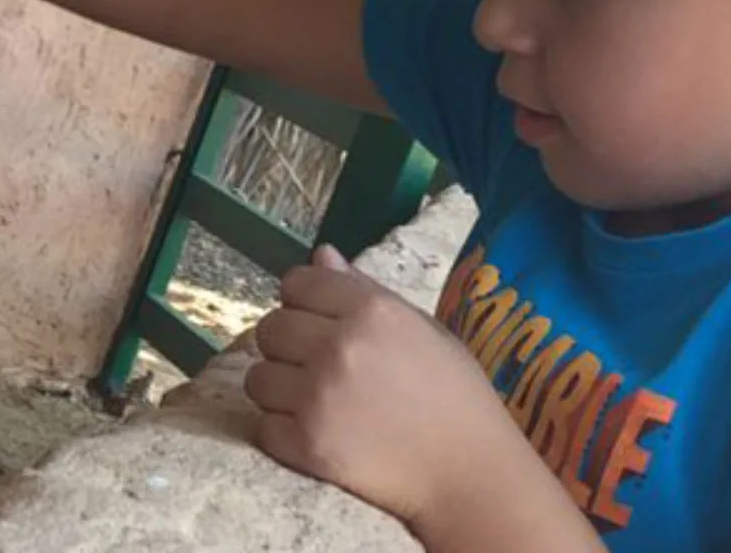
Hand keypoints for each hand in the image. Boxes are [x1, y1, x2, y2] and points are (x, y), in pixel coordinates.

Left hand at [244, 246, 546, 531]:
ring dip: (279, 389)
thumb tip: (321, 254)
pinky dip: (283, 432)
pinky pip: (263, 425)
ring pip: (257, 376)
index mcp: (371, 311)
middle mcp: (338, 346)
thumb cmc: (457, 397)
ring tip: (316, 402)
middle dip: (288, 345)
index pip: (296, 283)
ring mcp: (318, 397)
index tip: (318, 322)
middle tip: (319, 368)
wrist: (473, 475)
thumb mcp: (423, 330)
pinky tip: (317, 432)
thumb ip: (365, 290)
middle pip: (270, 327)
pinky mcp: (307, 445)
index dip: (302, 301)